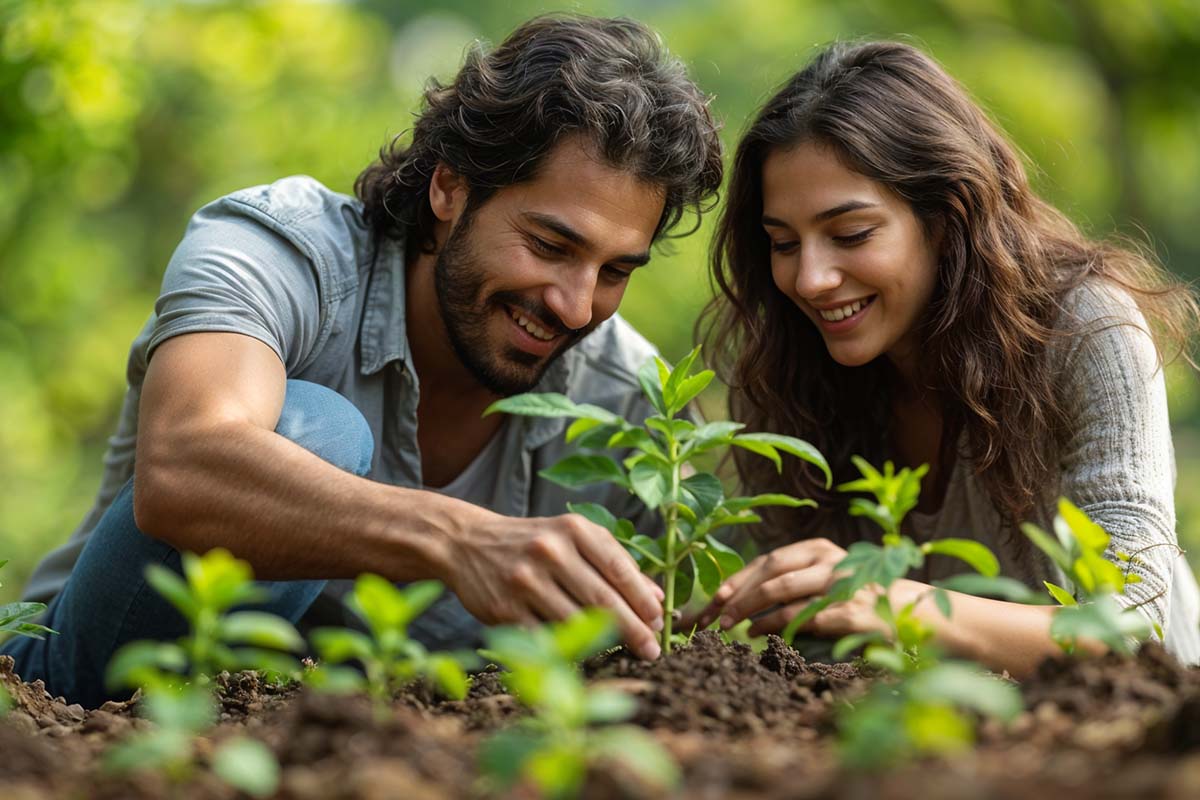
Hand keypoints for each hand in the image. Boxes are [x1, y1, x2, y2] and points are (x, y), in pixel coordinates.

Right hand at [443, 507, 665, 659]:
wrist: (468, 543)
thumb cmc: (534, 543)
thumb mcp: (574, 539)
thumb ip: (615, 562)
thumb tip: (657, 598)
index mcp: (573, 529)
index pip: (619, 569)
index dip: (643, 601)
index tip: (659, 623)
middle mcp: (550, 551)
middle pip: (602, 601)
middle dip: (634, 630)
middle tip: (652, 651)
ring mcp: (525, 581)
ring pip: (576, 623)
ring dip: (604, 643)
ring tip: (624, 652)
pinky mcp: (505, 609)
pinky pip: (546, 638)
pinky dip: (567, 649)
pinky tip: (584, 654)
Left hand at [690, 538, 883, 638]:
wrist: (908, 612)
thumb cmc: (857, 596)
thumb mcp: (825, 577)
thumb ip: (792, 579)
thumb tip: (742, 596)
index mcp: (818, 549)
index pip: (769, 560)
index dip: (738, 578)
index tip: (715, 597)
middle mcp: (828, 561)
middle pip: (771, 572)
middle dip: (738, 594)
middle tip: (715, 615)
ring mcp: (839, 585)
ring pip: (782, 591)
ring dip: (749, 609)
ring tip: (729, 625)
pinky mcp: (848, 612)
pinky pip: (800, 617)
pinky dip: (773, 625)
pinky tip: (756, 634)